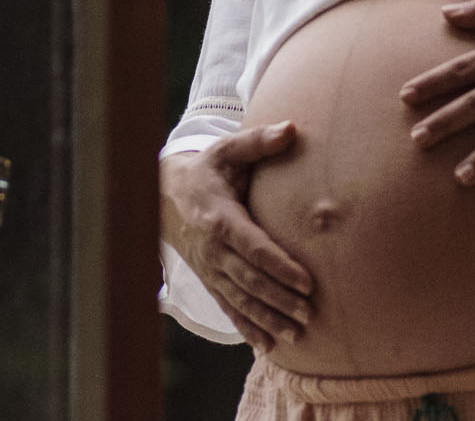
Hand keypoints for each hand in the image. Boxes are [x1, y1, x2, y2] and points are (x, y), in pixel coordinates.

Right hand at [160, 122, 314, 351]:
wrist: (164, 196)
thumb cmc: (207, 170)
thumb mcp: (227, 151)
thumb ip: (258, 142)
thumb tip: (292, 128)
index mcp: (221, 218)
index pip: (254, 247)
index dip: (280, 266)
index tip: (307, 281)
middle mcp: (214, 250)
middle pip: (250, 280)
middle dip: (280, 300)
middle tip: (309, 313)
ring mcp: (210, 269)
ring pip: (241, 300)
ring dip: (269, 319)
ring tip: (297, 335)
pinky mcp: (210, 281)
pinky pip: (229, 309)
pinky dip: (247, 328)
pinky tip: (268, 345)